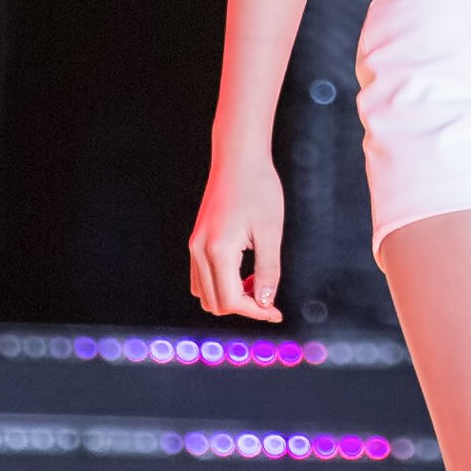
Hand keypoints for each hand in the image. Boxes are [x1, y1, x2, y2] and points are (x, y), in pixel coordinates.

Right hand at [189, 149, 285, 322]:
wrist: (238, 158)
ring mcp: (194, 246)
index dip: (256, 311)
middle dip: (243, 307)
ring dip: (230, 297)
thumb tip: (265, 302)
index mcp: (218, 250)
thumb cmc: (258, 188)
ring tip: (256, 282)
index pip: (231, 301)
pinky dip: (221, 284)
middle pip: (214, 303)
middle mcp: (200, 251)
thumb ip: (268, 271)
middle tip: (268, 297)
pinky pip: (202, 277)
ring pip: (205, 293)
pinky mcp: (196, 241)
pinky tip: (243, 271)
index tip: (276, 312)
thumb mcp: (271, 231)